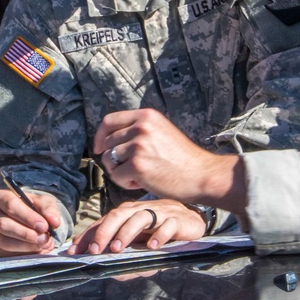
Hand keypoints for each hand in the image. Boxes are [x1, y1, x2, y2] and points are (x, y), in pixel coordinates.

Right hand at [0, 187, 61, 256]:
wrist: (26, 220)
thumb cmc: (32, 208)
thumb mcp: (42, 202)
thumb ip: (49, 209)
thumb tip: (54, 222)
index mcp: (0, 197)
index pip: (10, 205)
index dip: (27, 217)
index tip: (43, 226)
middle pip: (4, 225)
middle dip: (26, 234)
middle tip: (44, 238)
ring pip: (4, 242)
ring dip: (26, 246)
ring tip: (43, 245)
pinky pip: (6, 254)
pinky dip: (24, 254)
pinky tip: (37, 251)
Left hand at [68, 199, 206, 254]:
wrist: (190, 219)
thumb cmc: (160, 231)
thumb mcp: (140, 245)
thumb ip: (127, 257)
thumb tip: (113, 274)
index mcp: (126, 215)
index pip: (103, 222)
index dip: (89, 235)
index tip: (76, 250)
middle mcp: (138, 211)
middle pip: (117, 216)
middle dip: (103, 233)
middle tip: (95, 250)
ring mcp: (158, 213)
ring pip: (138, 218)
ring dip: (126, 233)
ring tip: (118, 249)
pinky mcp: (176, 219)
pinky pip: (166, 226)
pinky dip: (159, 235)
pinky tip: (153, 246)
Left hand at [96, 109, 232, 201]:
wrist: (201, 174)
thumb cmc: (182, 158)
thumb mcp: (161, 131)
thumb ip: (138, 129)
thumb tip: (108, 137)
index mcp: (146, 116)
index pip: (109, 120)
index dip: (100, 136)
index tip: (98, 148)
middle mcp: (141, 127)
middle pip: (107, 143)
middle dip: (114, 159)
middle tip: (132, 169)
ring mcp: (138, 145)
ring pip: (109, 160)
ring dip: (119, 172)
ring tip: (138, 176)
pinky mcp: (137, 166)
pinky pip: (116, 176)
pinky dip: (126, 183)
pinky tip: (142, 183)